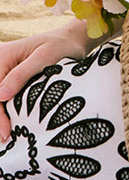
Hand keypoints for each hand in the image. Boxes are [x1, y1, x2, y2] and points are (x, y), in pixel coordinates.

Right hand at [0, 21, 90, 140]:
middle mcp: (0, 61)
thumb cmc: (61, 46)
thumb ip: (21, 74)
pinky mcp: (9, 76)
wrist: (72, 40)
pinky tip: (8, 123)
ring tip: (6, 135)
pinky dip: (4, 109)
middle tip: (5, 139)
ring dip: (0, 114)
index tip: (5, 133)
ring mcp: (3, 69)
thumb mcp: (44, 58)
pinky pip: (3, 94)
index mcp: (3, 55)